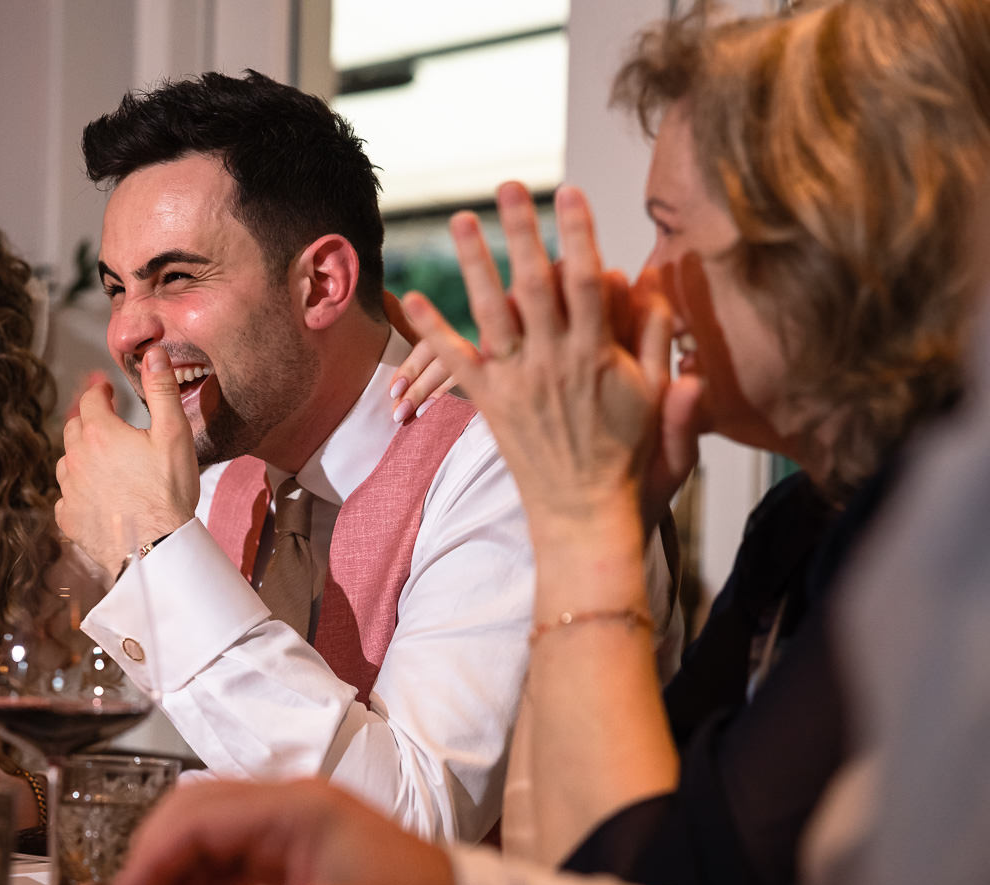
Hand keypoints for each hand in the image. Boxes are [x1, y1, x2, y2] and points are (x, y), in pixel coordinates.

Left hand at [55, 346, 199, 571]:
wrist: (156, 547)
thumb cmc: (168, 492)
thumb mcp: (174, 434)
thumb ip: (162, 390)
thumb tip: (154, 355)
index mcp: (100, 433)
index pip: (91, 400)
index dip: (100, 392)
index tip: (108, 392)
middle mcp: (76, 458)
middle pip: (74, 428)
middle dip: (88, 420)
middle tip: (105, 422)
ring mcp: (69, 490)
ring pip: (66, 462)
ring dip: (80, 456)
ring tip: (101, 462)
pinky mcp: (68, 518)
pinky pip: (65, 497)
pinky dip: (77, 492)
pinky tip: (94, 497)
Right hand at [107, 780, 455, 884]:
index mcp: (296, 807)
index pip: (199, 817)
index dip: (152, 858)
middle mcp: (286, 804)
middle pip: (193, 812)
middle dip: (152, 856)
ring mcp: (287, 825)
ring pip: (205, 832)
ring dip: (172, 870)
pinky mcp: (288, 850)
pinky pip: (226, 856)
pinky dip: (198, 882)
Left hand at [399, 183, 673, 534]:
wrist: (584, 511)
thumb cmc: (627, 453)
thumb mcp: (656, 396)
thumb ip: (656, 340)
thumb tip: (661, 290)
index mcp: (595, 354)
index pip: (588, 282)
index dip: (579, 235)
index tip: (569, 193)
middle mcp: (552, 362)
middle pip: (534, 284)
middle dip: (521, 231)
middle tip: (507, 186)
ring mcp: (517, 382)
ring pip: (491, 313)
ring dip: (472, 264)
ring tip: (459, 219)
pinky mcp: (490, 403)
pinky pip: (456, 362)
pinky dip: (432, 332)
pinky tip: (410, 299)